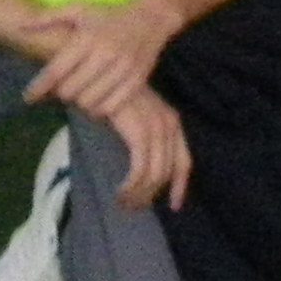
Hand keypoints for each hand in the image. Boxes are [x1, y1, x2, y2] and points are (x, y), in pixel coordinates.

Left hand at [21, 0, 180, 117]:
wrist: (152, 18)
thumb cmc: (109, 15)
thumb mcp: (79, 10)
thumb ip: (48, 18)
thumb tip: (19, 27)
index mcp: (87, 38)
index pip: (56, 70)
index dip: (39, 87)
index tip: (28, 97)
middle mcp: (105, 53)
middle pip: (70, 91)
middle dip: (62, 93)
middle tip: (64, 88)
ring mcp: (123, 68)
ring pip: (89, 102)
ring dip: (80, 102)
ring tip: (80, 94)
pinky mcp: (137, 80)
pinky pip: (110, 106)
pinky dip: (100, 108)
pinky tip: (97, 99)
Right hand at [98, 86, 191, 210]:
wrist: (97, 73)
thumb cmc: (110, 96)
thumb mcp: (131, 119)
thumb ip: (140, 140)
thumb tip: (140, 173)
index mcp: (171, 122)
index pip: (183, 161)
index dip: (181, 186)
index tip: (175, 206)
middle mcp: (168, 124)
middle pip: (167, 172)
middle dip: (150, 194)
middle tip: (131, 207)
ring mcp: (156, 127)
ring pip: (154, 174)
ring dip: (138, 193)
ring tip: (122, 203)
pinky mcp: (140, 131)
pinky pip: (140, 168)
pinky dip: (131, 185)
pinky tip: (119, 193)